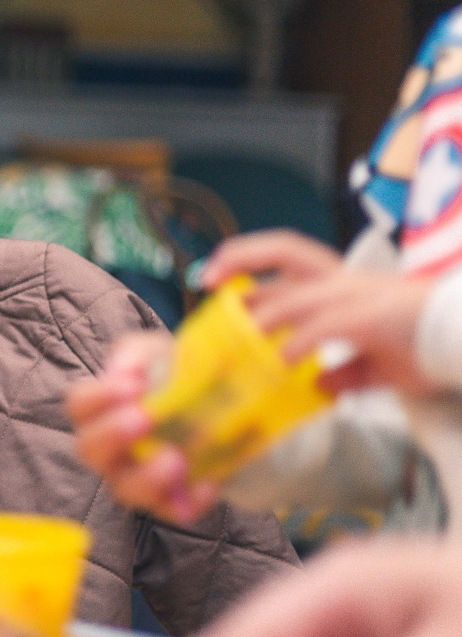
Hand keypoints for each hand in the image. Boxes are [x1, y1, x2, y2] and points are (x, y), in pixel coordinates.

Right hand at [66, 331, 217, 523]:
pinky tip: (209, 482)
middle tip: (144, 418)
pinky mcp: (172, 501)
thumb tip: (129, 370)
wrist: (222, 405)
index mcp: (101, 411)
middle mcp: (110, 449)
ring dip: (146, 476)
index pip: (78, 406)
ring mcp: (138, 478)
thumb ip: (138, 354)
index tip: (132, 385)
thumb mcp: (155, 352)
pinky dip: (190, 501)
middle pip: (89, 450)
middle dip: (112, 435)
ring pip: (124, 490)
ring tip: (175, 457)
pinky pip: (173, 511)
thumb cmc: (174, 375)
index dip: (98, 398)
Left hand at [206, 229, 435, 394]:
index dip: (247, 265)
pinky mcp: (371, 319)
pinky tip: (285, 360)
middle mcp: (344, 281)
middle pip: (285, 250)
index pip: (287, 264)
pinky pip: (325, 326)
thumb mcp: (382, 363)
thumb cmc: (429, 345)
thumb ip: (349, 373)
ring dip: (261, 316)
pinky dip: (300, 342)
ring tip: (237, 337)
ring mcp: (357, 296)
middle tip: (206, 278)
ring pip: (295, 293)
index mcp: (342, 284)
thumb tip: (320, 386)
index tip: (214, 278)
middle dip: (241, 255)